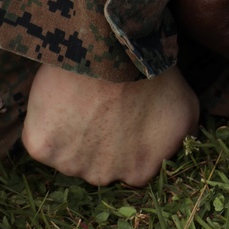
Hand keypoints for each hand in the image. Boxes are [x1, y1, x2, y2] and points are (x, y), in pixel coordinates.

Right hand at [22, 65, 198, 186]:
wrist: (115, 51)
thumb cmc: (154, 76)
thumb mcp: (187, 108)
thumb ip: (187, 136)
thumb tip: (186, 146)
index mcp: (139, 172)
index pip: (129, 166)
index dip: (125, 141)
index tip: (122, 117)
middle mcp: (104, 177)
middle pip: (97, 164)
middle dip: (98, 141)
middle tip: (101, 106)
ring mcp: (70, 164)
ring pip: (68, 154)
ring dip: (72, 134)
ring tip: (82, 100)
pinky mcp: (41, 148)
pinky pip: (41, 139)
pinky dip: (47, 122)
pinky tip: (61, 100)